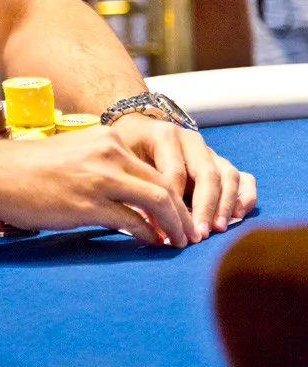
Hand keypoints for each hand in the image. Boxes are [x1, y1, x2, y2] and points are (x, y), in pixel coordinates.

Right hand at [0, 125, 197, 247]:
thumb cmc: (29, 169)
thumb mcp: (74, 155)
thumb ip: (103, 168)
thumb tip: (128, 196)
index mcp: (108, 139)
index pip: (155, 167)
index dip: (175, 194)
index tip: (181, 214)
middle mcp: (109, 153)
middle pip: (164, 184)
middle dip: (183, 212)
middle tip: (190, 234)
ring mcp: (99, 177)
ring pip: (157, 200)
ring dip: (174, 226)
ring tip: (179, 243)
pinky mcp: (88, 203)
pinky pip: (132, 220)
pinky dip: (148, 234)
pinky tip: (152, 243)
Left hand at [111, 114, 256, 238]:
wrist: (137, 132)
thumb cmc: (127, 152)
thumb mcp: (123, 162)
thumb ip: (135, 187)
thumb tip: (147, 225)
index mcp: (164, 136)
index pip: (174, 172)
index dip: (172, 204)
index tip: (168, 230)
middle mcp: (191, 140)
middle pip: (206, 173)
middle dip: (204, 206)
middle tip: (199, 234)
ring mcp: (209, 151)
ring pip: (228, 174)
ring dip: (225, 203)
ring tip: (218, 228)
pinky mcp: (221, 163)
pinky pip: (243, 178)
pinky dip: (244, 196)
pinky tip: (237, 215)